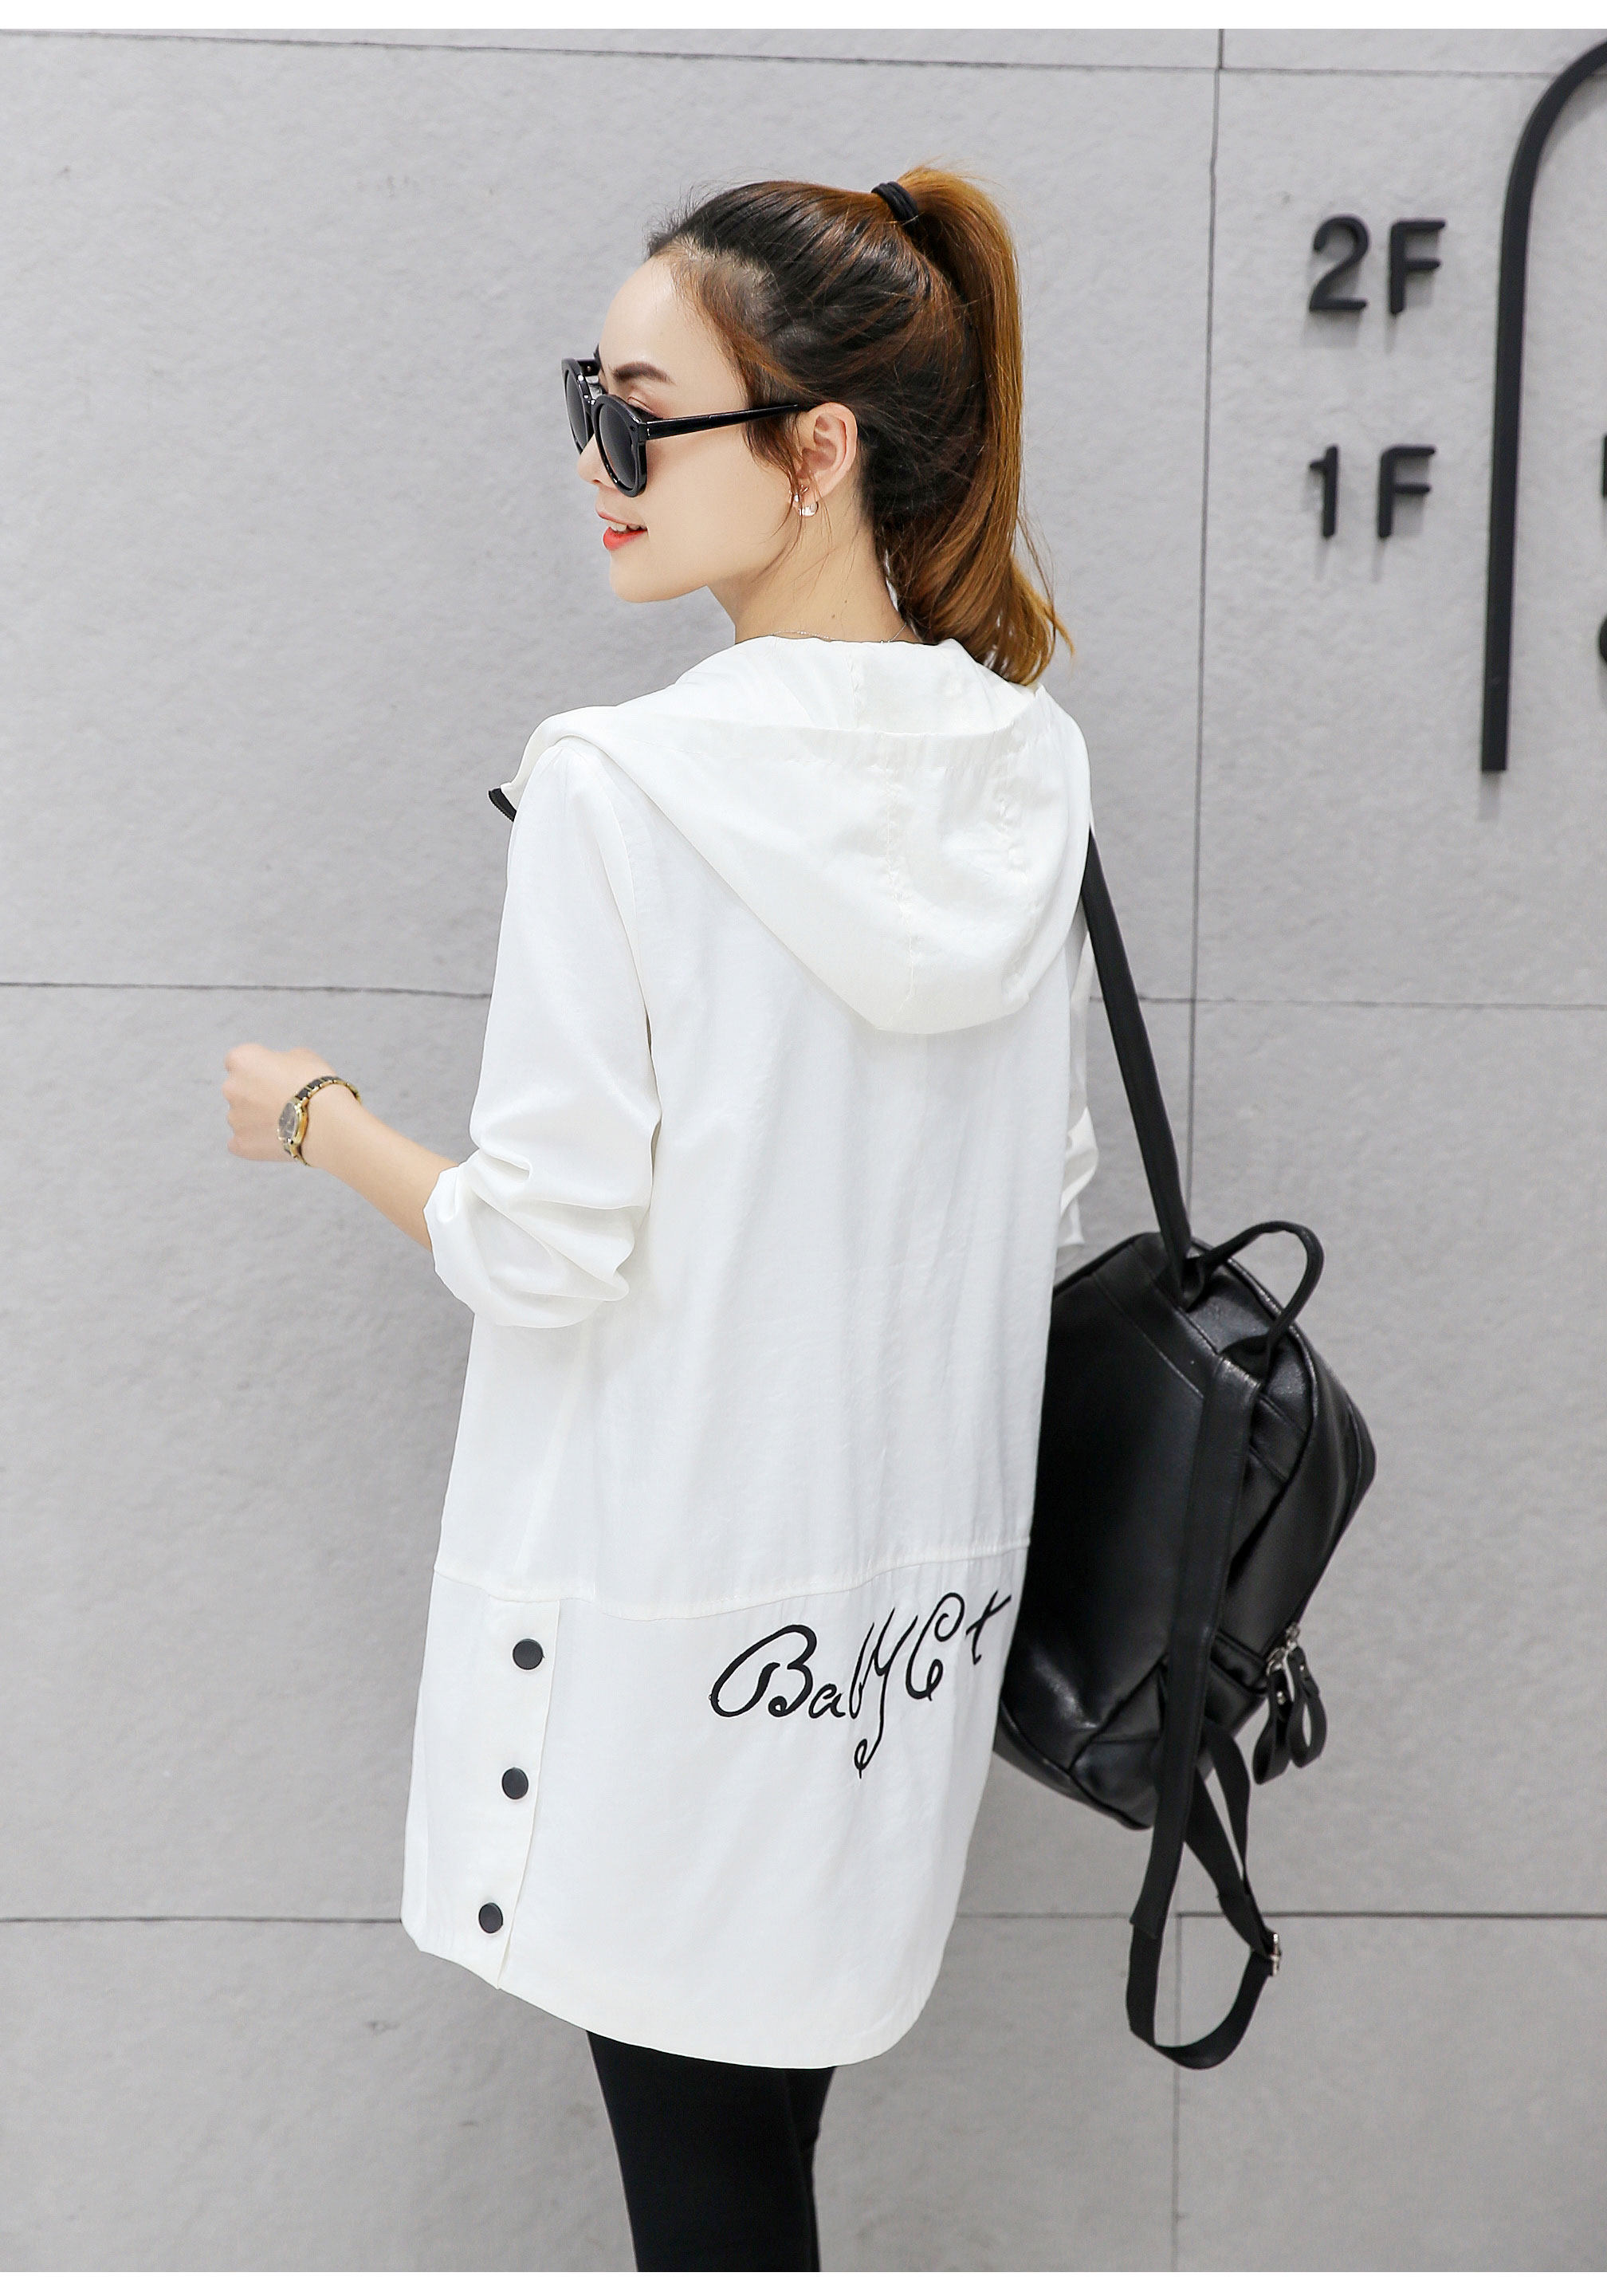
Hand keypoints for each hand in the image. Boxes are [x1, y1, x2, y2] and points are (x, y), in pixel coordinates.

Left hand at [222, 1043, 341, 1161]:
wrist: (324, 1121)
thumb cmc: (315, 1084)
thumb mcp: (302, 1056)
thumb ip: (281, 1061)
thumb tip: (280, 1072)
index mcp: (243, 1059)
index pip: (238, 1060)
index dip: (258, 1068)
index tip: (273, 1075)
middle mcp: (231, 1087)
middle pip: (238, 1089)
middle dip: (254, 1094)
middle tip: (282, 1100)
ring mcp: (234, 1118)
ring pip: (241, 1116)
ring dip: (257, 1118)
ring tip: (286, 1123)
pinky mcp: (241, 1143)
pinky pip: (242, 1141)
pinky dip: (255, 1141)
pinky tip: (276, 1140)